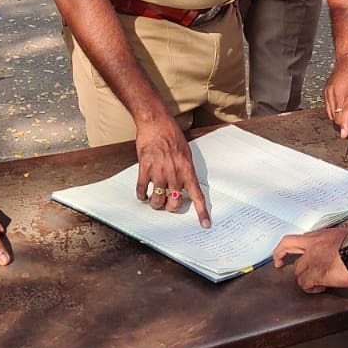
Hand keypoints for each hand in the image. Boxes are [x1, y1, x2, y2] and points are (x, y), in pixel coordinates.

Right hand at [134, 111, 209, 226]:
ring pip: (157, 200)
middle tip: (167, 203)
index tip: (205, 224)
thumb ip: (186, 171)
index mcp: (187, 169)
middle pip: (174, 202)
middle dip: (170, 207)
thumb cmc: (172, 135)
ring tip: (153, 200)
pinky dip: (142, 195)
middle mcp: (175, 173)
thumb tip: (186, 186)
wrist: (156, 122)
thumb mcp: (186, 153)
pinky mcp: (145, 168)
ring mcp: (159, 171)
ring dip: (155, 204)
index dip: (201, 212)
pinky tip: (142, 194)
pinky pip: (142, 189)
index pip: (197, 195)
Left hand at [272, 227, 347, 292]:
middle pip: (290, 255)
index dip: (282, 249)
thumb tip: (340, 248)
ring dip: (305, 278)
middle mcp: (312, 246)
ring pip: (297, 272)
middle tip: (285, 267)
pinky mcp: (316, 274)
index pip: (292, 240)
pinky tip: (319, 288)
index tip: (280, 255)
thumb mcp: (344, 236)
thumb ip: (335, 242)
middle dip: (288, 262)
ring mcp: (312, 260)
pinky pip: (304, 284)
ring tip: (316, 282)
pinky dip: (310, 288)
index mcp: (319, 236)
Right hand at [324, 51, 347, 138]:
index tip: (344, 134)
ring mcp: (330, 92)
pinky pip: (329, 109)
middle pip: (339, 117)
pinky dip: (337, 112)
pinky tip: (344, 103)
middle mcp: (338, 92)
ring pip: (333, 115)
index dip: (346, 124)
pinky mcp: (326, 92)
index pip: (347, 111)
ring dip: (342, 117)